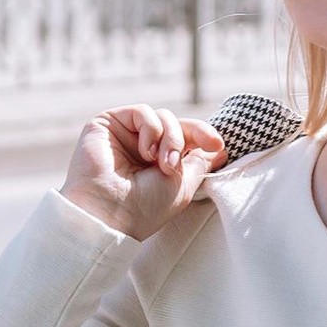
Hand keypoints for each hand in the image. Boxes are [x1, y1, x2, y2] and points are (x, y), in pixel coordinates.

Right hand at [62, 104, 225, 241]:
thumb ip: (199, 162)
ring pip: (162, 116)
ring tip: (161, 163)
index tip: (217, 145)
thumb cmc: (144, 208)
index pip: (186, 138)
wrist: (109, 215)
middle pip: (176, 124)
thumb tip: (219, 148)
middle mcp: (141, 147)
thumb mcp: (182, 186)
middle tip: (173, 166)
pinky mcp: (107, 124)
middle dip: (183, 140)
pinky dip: (151, 128)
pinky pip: (142, 111)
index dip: (203, 135)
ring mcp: (125, 135)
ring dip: (169, 137)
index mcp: (158, 162)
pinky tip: (145, 151)